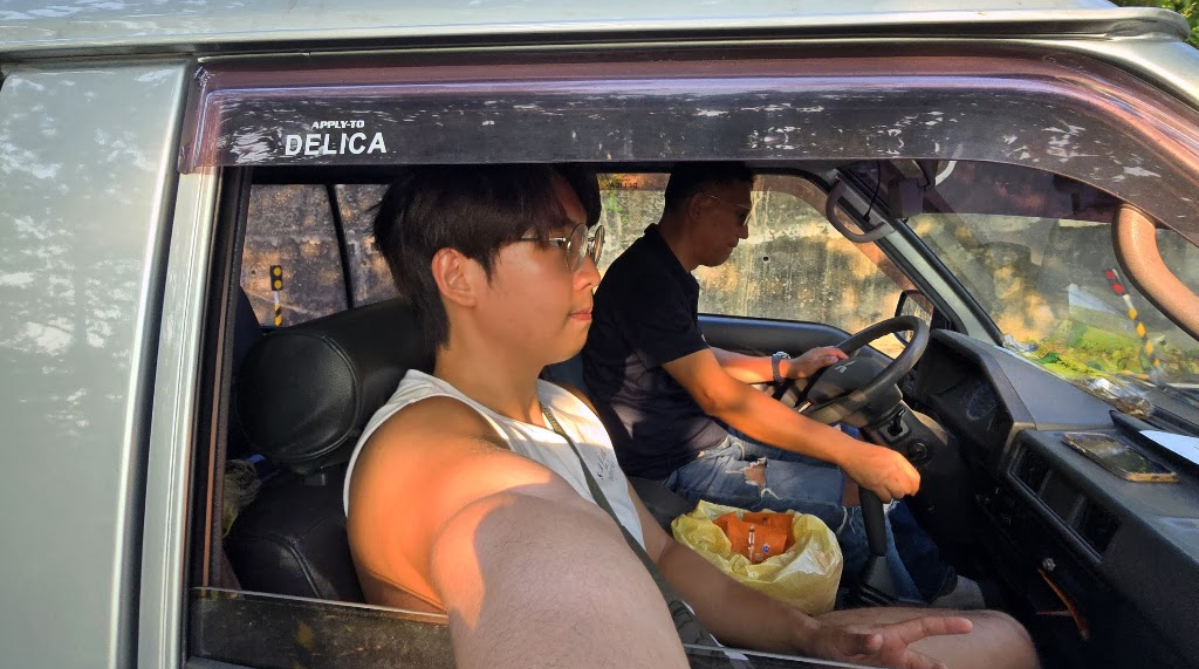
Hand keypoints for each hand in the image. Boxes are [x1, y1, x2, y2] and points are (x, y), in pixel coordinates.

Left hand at [785, 346, 847, 378]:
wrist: (790, 368)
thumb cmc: (801, 368)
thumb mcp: (814, 366)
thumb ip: (824, 361)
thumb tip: (836, 358)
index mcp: (820, 351)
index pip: (834, 350)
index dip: (842, 354)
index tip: (848, 361)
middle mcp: (819, 350)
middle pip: (832, 349)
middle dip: (840, 354)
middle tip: (846, 362)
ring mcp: (816, 353)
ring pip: (829, 352)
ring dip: (835, 356)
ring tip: (840, 363)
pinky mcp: (813, 356)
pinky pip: (825, 355)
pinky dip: (831, 357)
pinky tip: (831, 363)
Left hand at [809, 615, 973, 668]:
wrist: (813, 648)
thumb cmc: (829, 639)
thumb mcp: (841, 640)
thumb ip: (859, 639)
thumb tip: (879, 639)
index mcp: (890, 637)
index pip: (922, 628)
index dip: (946, 626)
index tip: (967, 625)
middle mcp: (893, 651)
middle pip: (922, 660)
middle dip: (935, 667)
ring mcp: (886, 663)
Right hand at [839, 440, 920, 500]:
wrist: (851, 453)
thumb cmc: (869, 452)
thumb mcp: (888, 454)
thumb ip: (900, 465)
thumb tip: (907, 478)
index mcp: (898, 460)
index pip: (915, 478)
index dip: (914, 486)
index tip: (911, 489)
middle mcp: (894, 469)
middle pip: (908, 488)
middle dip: (905, 491)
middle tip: (898, 489)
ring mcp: (885, 478)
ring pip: (898, 494)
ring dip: (894, 494)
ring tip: (888, 490)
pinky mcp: (875, 486)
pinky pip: (886, 498)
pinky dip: (885, 498)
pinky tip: (881, 493)